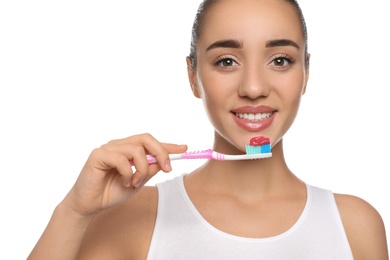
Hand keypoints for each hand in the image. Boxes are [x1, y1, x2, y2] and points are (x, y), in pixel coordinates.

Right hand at [62, 133, 186, 216]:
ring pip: (136, 149)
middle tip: (167, 168)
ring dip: (142, 168)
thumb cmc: (111, 193)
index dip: (168, 145)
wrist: (89, 205)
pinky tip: (124, 181)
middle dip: (161, 152)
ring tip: (135, 182)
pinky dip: (128, 172)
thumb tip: (163, 162)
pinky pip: (121, 158)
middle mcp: (119, 145)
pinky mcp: (98, 155)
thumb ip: (148, 171)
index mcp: (128, 150)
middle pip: (146, 138)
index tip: (185, 148)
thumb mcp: (137, 183)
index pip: (151, 143)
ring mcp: (108, 148)